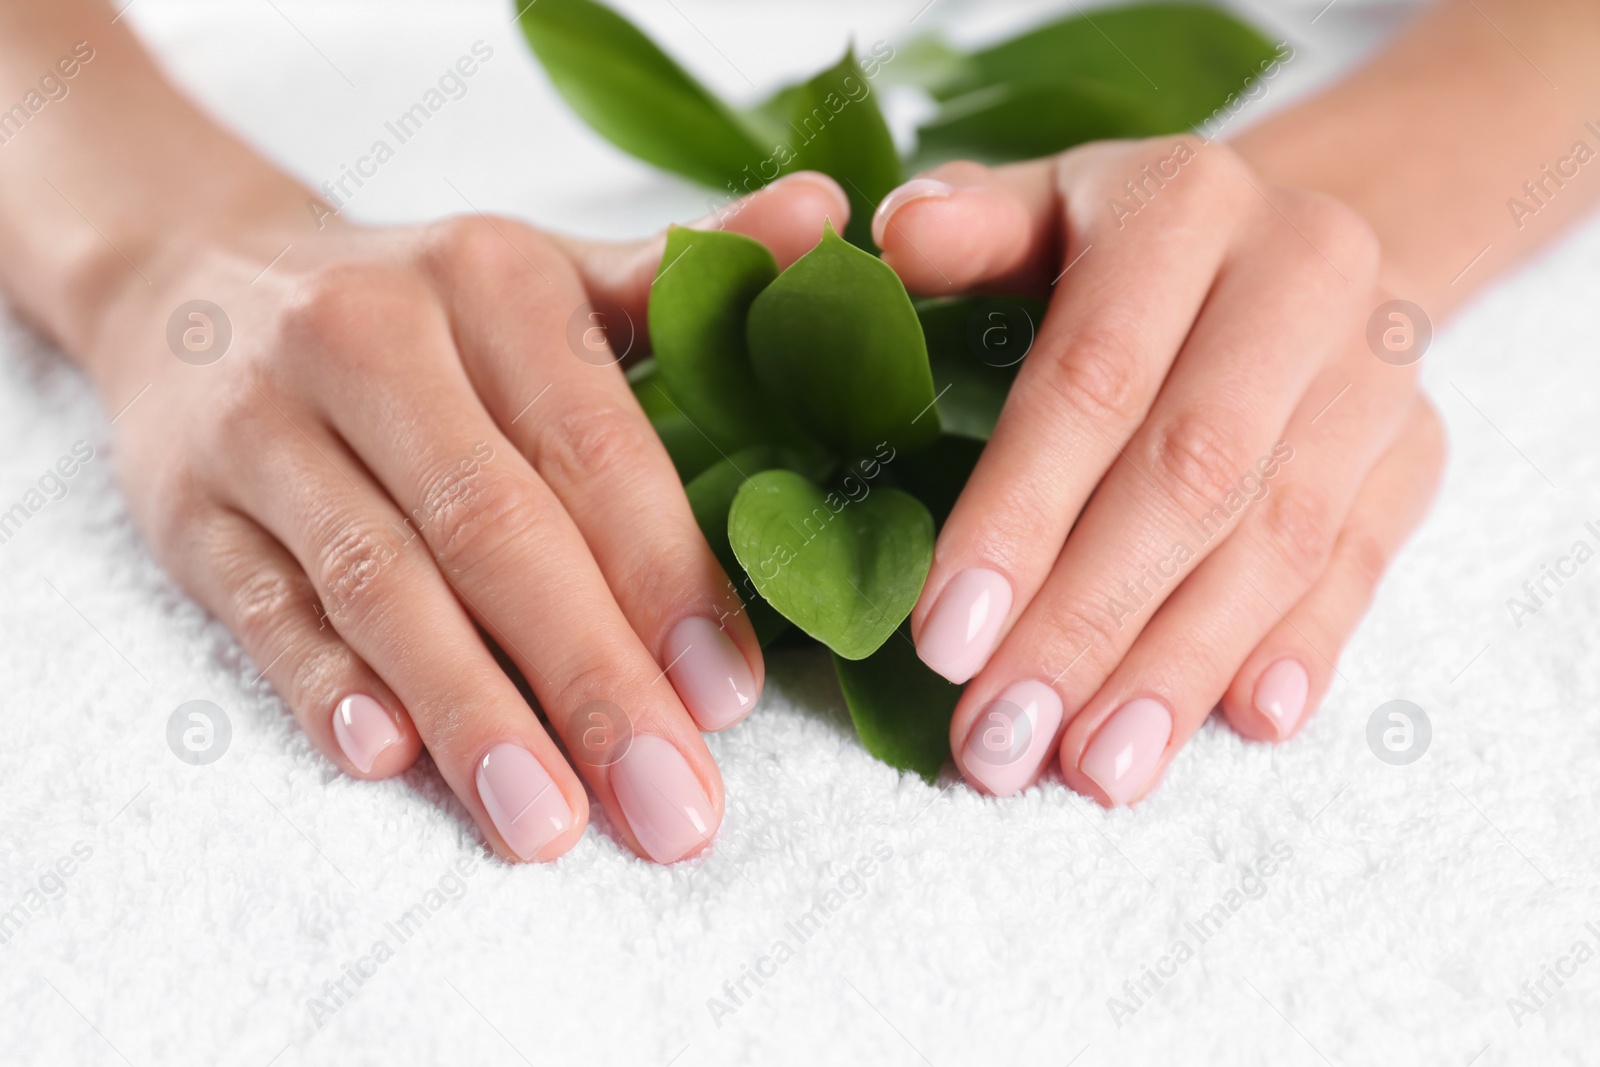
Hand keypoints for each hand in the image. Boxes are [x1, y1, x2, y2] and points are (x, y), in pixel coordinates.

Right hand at [90, 171, 848, 860]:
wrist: (193, 274)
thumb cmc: (416, 304)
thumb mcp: (542, 273)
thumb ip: (682, 271)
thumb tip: (826, 220)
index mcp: (491, 280)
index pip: (597, 447)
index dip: (666, 575)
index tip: (728, 697)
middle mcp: (372, 339)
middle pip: (497, 528)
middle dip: (591, 679)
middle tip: (671, 808)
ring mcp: (266, 425)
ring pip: (381, 583)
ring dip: (471, 711)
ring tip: (549, 826)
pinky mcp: (188, 508)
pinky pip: (263, 608)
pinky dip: (325, 685)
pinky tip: (389, 759)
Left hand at [871, 138, 1443, 803]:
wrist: (1293, 244)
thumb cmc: (1121, 244)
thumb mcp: (1038, 207)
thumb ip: (966, 228)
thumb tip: (894, 238)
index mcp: (1185, 205)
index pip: (1093, 379)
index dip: (1018, 516)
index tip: (945, 640)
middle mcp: (1300, 275)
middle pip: (1191, 477)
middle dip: (1088, 623)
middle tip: (1001, 739)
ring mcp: (1374, 370)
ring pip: (1279, 540)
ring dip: (1179, 668)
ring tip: (1095, 769)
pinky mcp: (1414, 450)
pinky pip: (1366, 562)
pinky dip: (1302, 649)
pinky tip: (1242, 724)